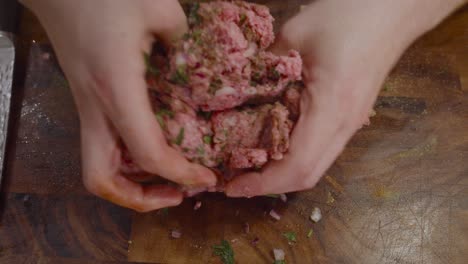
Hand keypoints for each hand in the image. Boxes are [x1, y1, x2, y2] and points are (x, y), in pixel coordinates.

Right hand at [22, 0, 216, 211]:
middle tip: (177, 194)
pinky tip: (153, 147)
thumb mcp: (157, 7)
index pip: (147, 153)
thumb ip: (185, 36)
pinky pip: (103, 146)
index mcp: (116, 89)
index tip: (207, 178)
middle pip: (101, 181)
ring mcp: (88, 108)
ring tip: (167, 180)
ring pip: (97, 168)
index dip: (179, 174)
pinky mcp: (89, 101)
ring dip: (131, 185)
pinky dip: (127, 161)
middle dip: (140, 199)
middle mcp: (97, 108)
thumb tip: (195, 59)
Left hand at [226, 0, 464, 196]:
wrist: (392, 11)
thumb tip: (237, 89)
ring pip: (315, 165)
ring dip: (280, 172)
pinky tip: (271, 144)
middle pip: (308, 175)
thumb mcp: (294, 35)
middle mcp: (344, 125)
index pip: (297, 164)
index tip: (232, 185)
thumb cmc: (348, 15)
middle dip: (269, 185)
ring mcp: (351, 123)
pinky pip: (320, 148)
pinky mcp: (349, 116)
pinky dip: (293, 156)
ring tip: (247, 166)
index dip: (263, 182)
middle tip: (234, 180)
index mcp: (332, 107)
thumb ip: (263, 66)